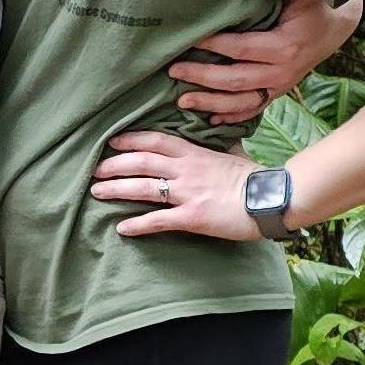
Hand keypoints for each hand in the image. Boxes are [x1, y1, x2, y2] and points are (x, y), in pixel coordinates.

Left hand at [90, 127, 261, 241]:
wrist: (270, 198)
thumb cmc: (255, 177)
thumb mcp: (234, 153)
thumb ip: (220, 146)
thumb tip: (221, 136)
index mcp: (195, 153)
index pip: (155, 140)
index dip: (131, 140)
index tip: (112, 142)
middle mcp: (186, 170)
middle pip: (141, 162)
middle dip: (114, 165)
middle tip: (94, 169)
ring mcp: (187, 193)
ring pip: (144, 187)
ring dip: (117, 189)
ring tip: (96, 192)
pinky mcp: (192, 217)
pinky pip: (159, 220)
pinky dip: (138, 224)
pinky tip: (121, 228)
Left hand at [168, 0, 362, 125]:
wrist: (335, 33)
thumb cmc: (316, 10)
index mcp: (284, 47)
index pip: (243, 48)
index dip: (216, 44)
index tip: (192, 39)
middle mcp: (281, 72)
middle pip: (236, 79)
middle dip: (203, 77)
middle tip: (174, 70)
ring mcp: (279, 87)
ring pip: (241, 101)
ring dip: (211, 104)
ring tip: (182, 101)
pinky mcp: (277, 93)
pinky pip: (253, 109)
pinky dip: (232, 116)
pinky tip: (210, 120)